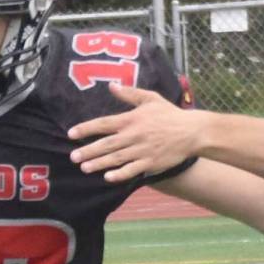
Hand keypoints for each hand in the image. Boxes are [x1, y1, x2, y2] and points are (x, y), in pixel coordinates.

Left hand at [68, 83, 200, 181]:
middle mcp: (134, 135)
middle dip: (88, 151)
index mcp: (132, 119)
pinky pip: (132, 170)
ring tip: (84, 168)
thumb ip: (130, 94)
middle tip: (73, 157)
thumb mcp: (151, 98)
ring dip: (99, 164)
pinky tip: (108, 177)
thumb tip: (112, 85)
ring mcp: (142, 150)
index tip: (71, 134)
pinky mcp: (151, 162)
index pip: (104, 124)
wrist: (192, 131)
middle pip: (106, 144)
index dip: (86, 129)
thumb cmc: (170, 114)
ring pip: (116, 158)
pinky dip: (120, 174)